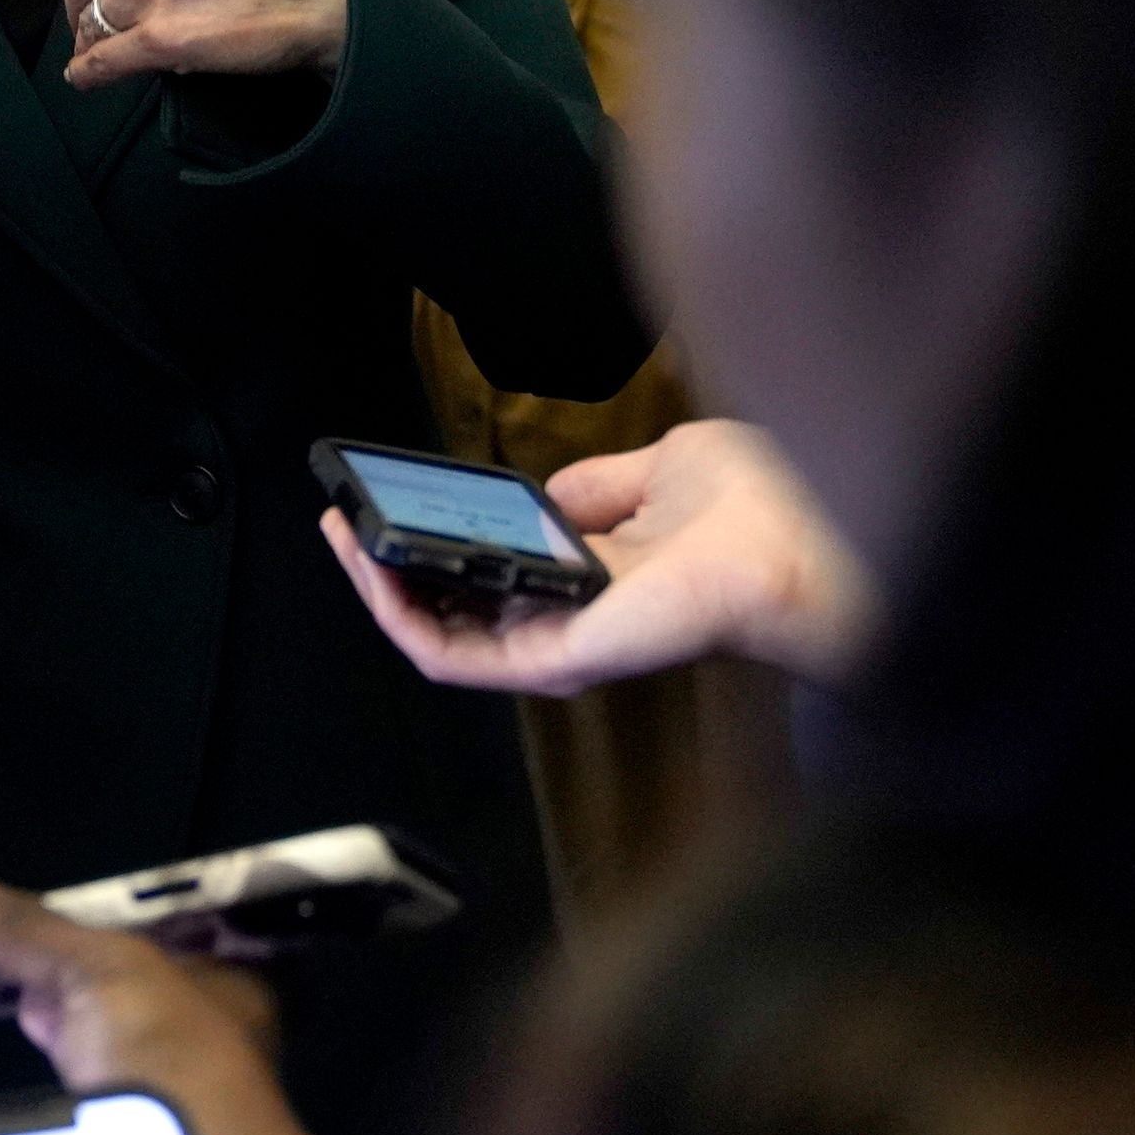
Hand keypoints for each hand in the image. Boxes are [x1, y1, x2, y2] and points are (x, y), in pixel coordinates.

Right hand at [323, 419, 877, 695]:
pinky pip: (452, 652)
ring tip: (341, 537)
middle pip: (451, 613)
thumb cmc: (752, 509)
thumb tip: (545, 488)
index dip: (432, 547)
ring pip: (437, 638)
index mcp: (592, 584)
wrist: (793, 540)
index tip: (390, 505)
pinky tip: (374, 561)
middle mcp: (568, 625)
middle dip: (385, 569)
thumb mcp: (655, 472)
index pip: (491, 580)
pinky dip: (402, 610)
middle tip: (340, 523)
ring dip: (377, 591)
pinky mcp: (551, 662)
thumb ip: (592, 486)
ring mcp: (557, 650)